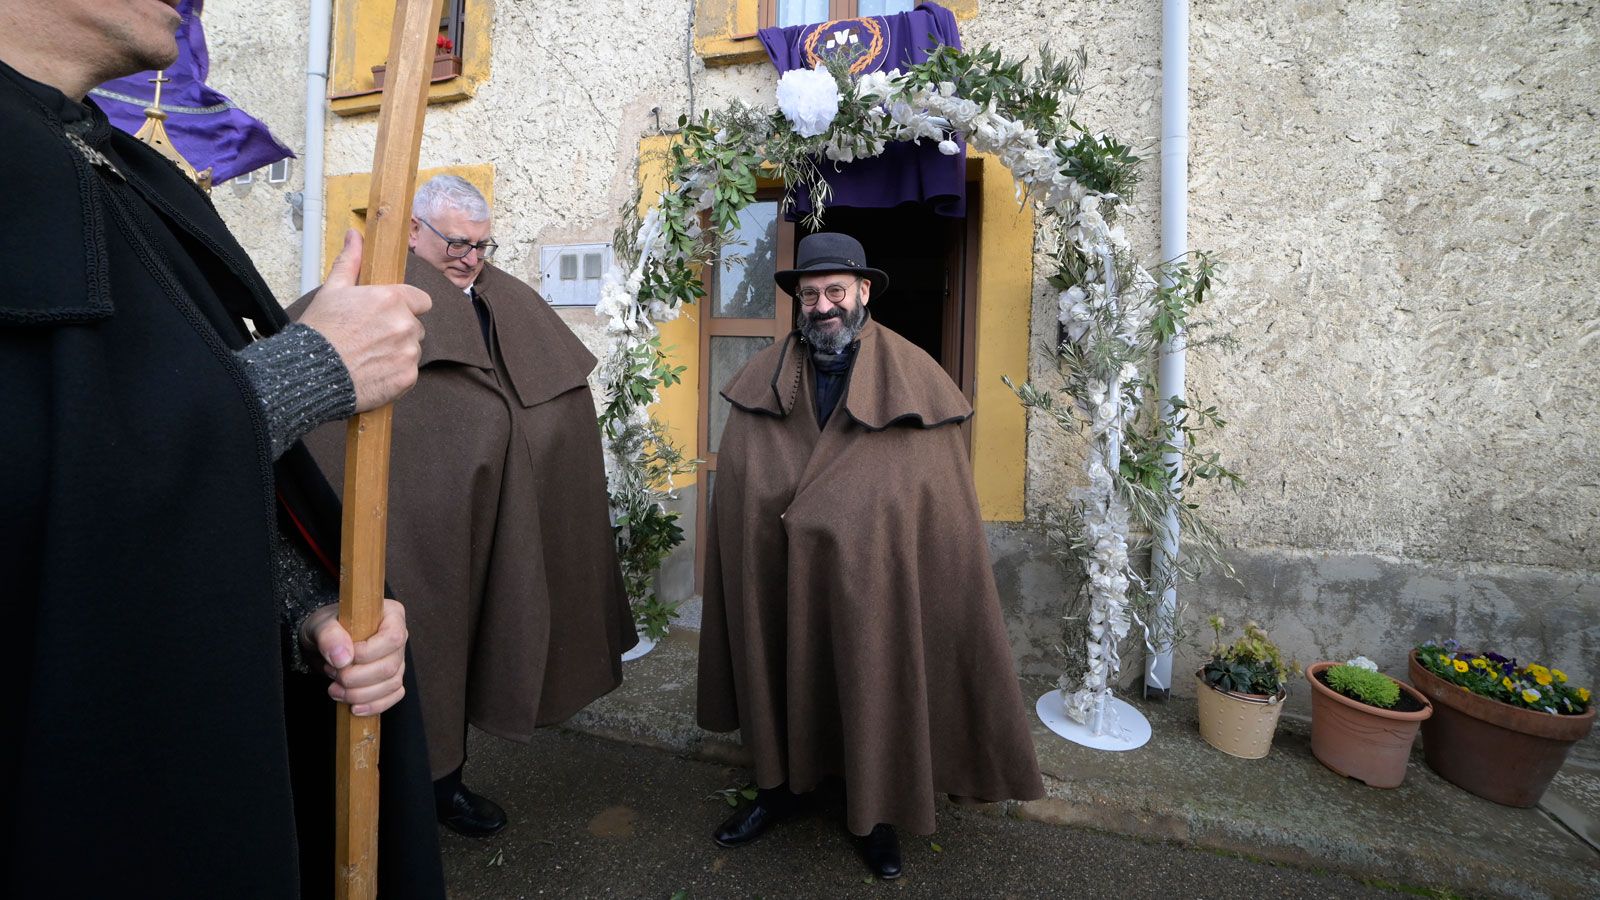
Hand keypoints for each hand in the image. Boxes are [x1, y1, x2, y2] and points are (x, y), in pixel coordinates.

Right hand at [299, 229, 431, 411]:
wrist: (312, 374)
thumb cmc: (321, 330)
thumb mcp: (332, 290)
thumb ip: (351, 262)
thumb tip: (355, 236)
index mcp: (392, 299)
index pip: (421, 300)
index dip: (406, 306)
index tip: (388, 314)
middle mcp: (405, 324)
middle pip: (415, 326)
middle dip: (398, 330)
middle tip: (370, 338)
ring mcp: (408, 352)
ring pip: (412, 349)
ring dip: (398, 352)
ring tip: (368, 357)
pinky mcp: (407, 377)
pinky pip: (409, 372)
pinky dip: (395, 374)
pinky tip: (372, 372)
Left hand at [301, 598, 407, 716]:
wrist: (326, 645)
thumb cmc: (327, 628)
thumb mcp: (321, 625)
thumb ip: (330, 636)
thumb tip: (343, 658)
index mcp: (391, 615)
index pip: (392, 638)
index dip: (368, 653)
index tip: (341, 659)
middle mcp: (399, 638)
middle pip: (390, 666)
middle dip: (357, 678)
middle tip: (331, 674)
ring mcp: (398, 660)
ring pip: (391, 685)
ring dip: (360, 694)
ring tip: (334, 689)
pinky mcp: (393, 680)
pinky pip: (393, 696)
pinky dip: (374, 705)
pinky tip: (353, 708)